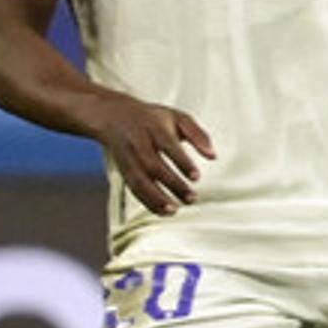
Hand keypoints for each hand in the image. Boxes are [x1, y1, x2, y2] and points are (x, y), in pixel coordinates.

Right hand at [96, 94, 215, 209]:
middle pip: (154, 167)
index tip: (196, 177)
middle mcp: (139, 144)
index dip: (182, 162)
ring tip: (174, 210)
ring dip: (156, 198)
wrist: (113, 116)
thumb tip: (213, 156)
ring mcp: (129, 158)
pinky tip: (162, 211)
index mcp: (155, 129)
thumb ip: (198, 135)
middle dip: (173, 184)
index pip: (169, 146)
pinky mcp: (124, 170)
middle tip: (192, 198)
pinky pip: (133, 188)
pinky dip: (147, 201)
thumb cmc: (152, 118)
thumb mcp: (178, 117)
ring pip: (140, 181)